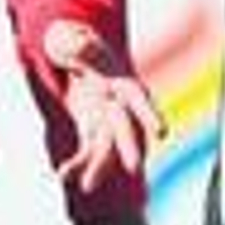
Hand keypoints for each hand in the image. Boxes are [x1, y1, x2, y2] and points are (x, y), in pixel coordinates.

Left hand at [45, 21, 166, 194]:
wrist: (63, 49)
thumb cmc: (68, 40)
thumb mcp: (68, 37)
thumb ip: (75, 44)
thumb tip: (80, 45)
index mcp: (117, 77)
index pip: (137, 96)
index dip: (149, 113)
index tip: (162, 132)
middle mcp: (116, 101)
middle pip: (126, 127)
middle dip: (130, 147)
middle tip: (134, 169)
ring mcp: (104, 116)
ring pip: (107, 146)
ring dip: (99, 167)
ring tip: (86, 186)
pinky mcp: (90, 128)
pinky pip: (87, 150)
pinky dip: (78, 164)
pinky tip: (63, 175)